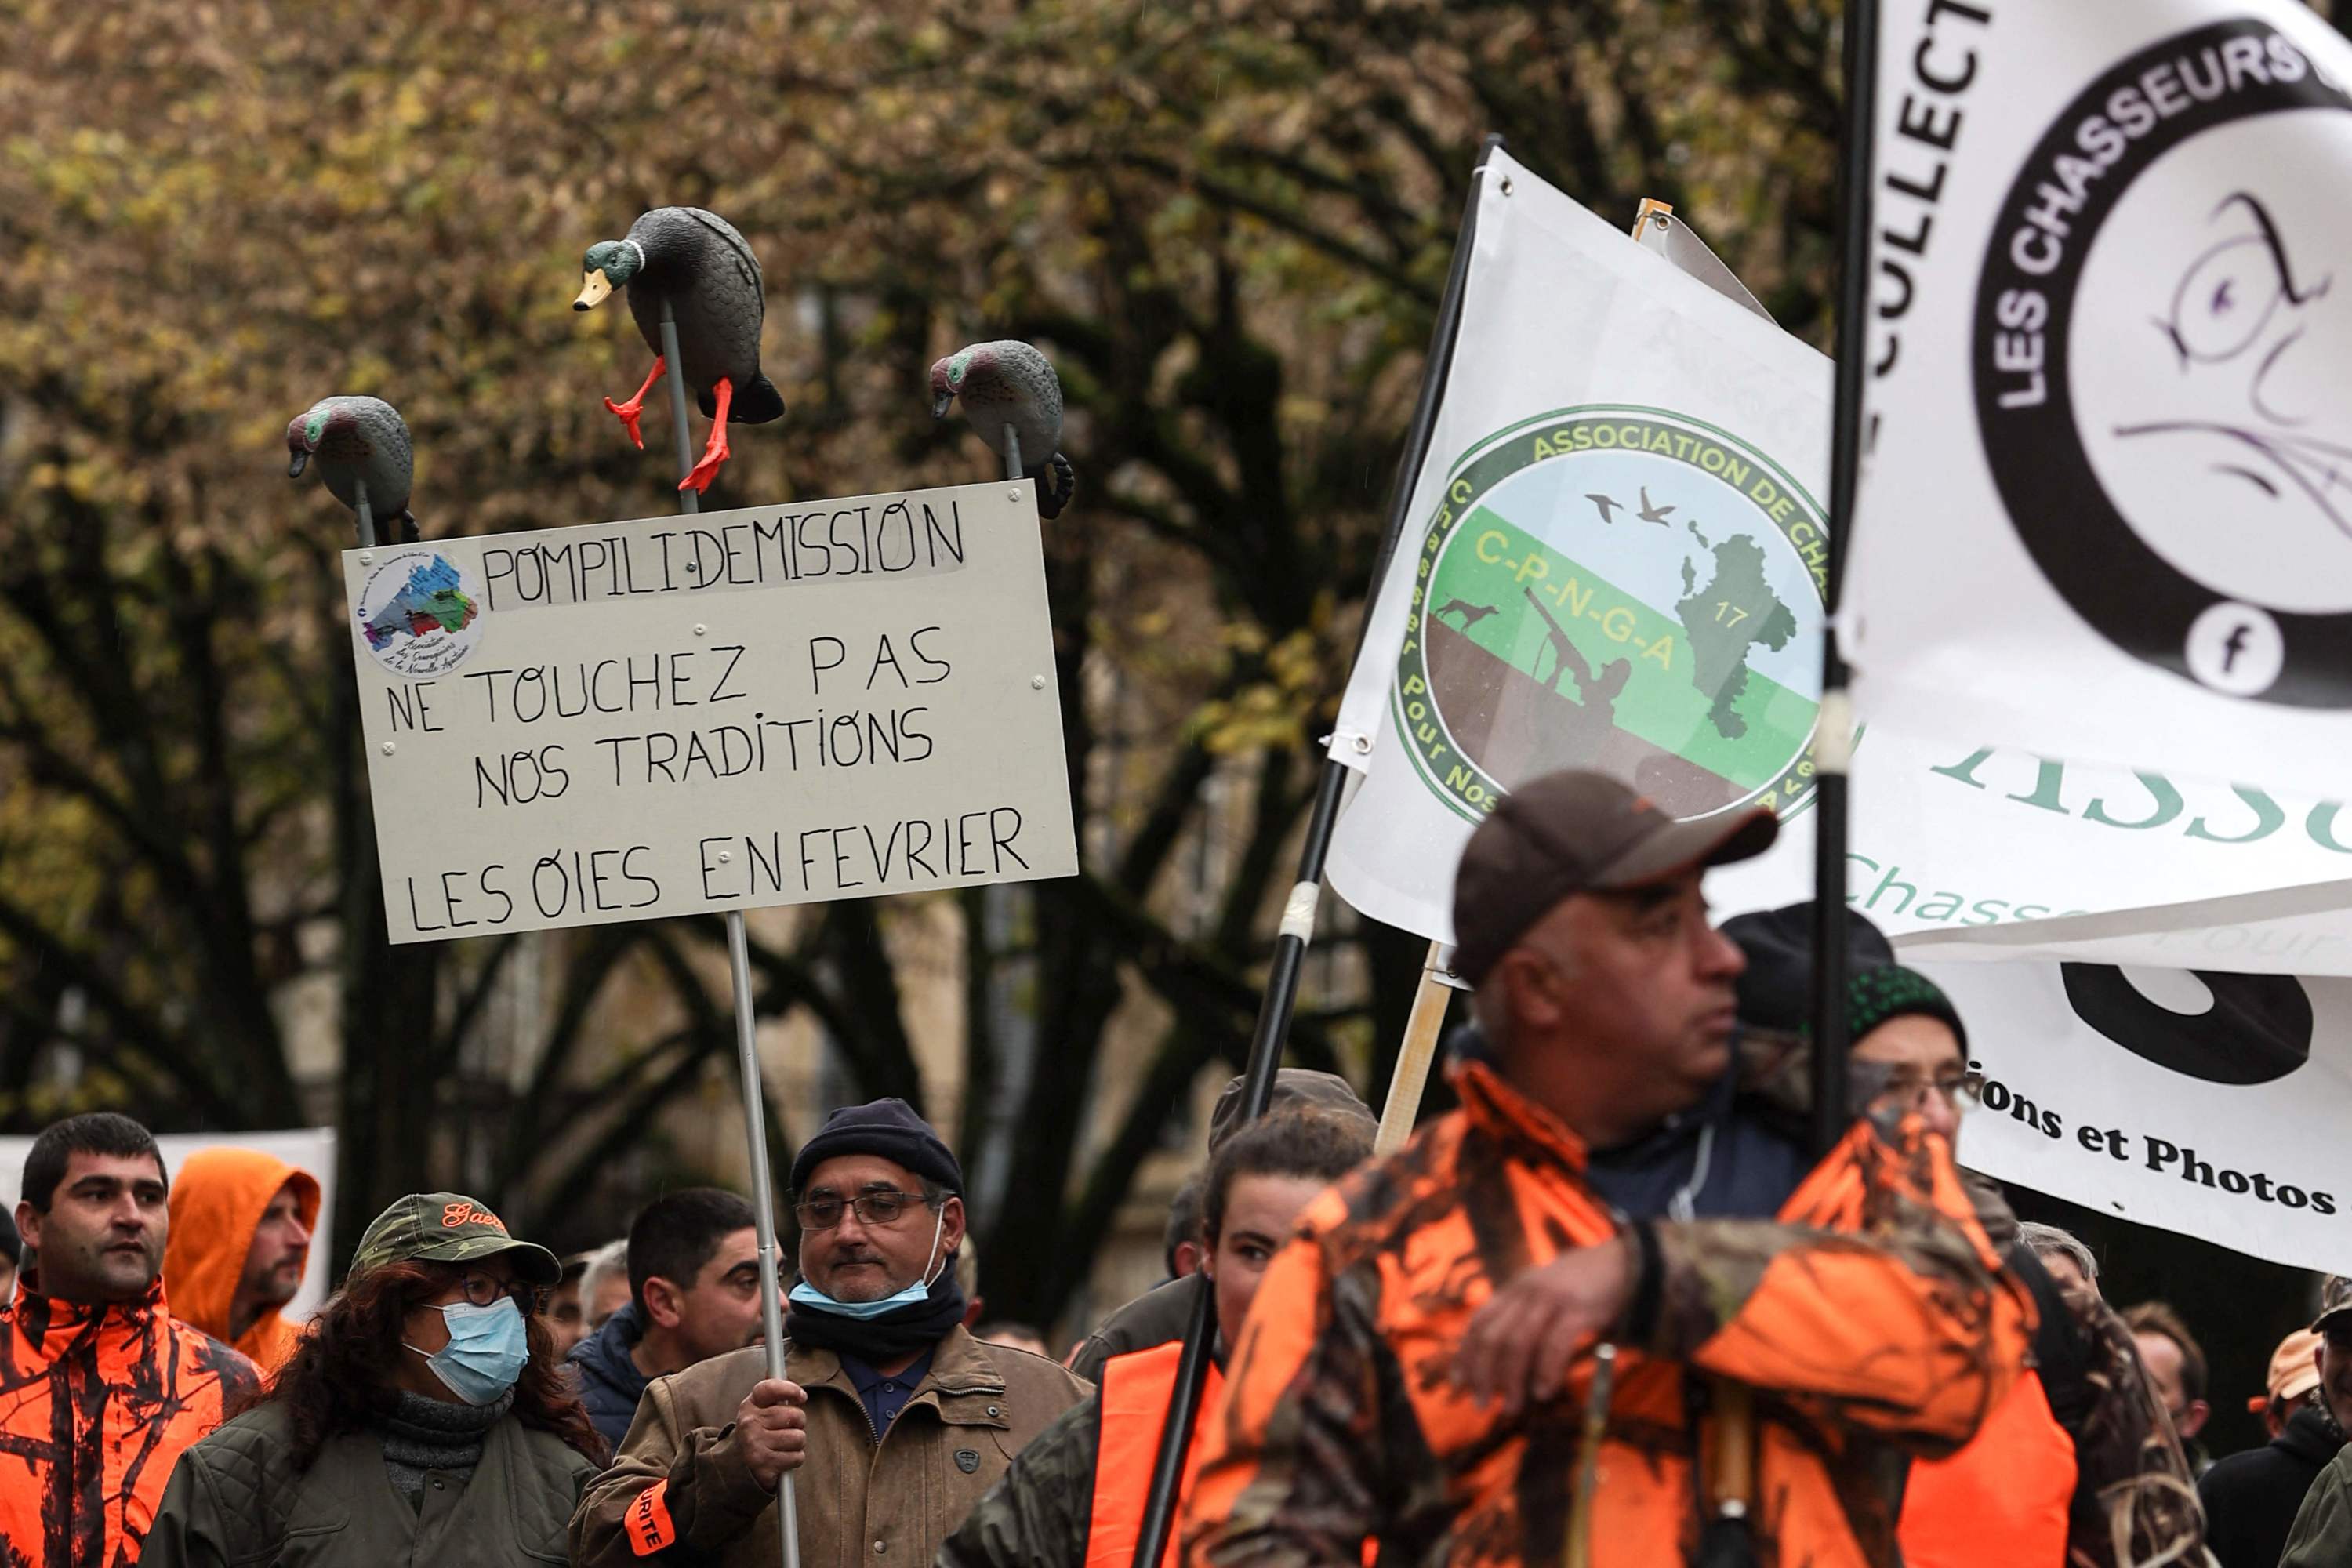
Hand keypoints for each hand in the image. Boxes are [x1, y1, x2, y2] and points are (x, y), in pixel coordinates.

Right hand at [731, 1378, 807, 1489]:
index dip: (791, 1389)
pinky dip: (795, 1459)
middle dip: (799, 1422)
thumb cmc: (759, 1431)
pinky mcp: (763, 1465)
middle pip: (795, 1415)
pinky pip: (797, 1457)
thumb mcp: (761, 1409)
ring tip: (784, 1444)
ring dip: (797, 1443)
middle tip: (789, 1427)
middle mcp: (749, 1423)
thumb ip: (778, 1395)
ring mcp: (755, 1444)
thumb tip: (800, 1394)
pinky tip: (782, 1458)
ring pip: (799, 1438)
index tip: (802, 1397)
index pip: (771, 1388)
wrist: (740, 1464)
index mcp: (749, 1406)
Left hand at [1451, 1234, 1634, 1416]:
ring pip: (1518, 1342)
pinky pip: (1555, 1343)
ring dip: (1510, 1379)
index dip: (1466, 1353)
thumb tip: (1498, 1367)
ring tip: (1510, 1407)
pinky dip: (1545, 1371)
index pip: (1479, 1322)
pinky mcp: (1578, 1308)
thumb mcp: (1542, 1297)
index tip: (1458, 1383)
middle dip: (1482, 1373)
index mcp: (1514, 1290)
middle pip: (1492, 1335)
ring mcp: (1551, 1299)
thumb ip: (1522, 1320)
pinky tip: (1542, 1391)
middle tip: (1481, 1404)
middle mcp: (1527, 1292)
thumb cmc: (1577, 1290)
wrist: (1620, 1264)